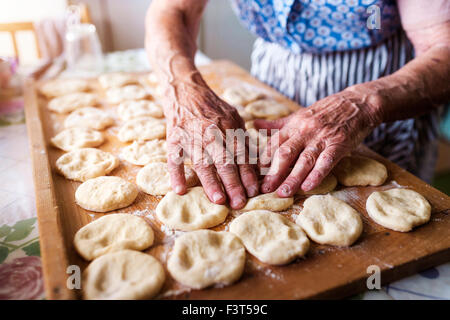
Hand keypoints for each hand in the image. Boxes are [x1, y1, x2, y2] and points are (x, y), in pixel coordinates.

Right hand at [161, 73, 258, 208]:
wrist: (185, 91)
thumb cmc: (213, 109)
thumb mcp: (233, 118)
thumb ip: (242, 139)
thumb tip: (254, 164)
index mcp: (228, 127)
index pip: (240, 155)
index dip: (247, 174)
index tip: (253, 192)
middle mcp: (210, 132)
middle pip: (224, 161)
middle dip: (233, 183)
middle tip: (239, 202)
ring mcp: (190, 136)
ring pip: (202, 162)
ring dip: (210, 182)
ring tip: (219, 200)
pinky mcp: (173, 139)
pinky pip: (174, 158)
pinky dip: (176, 174)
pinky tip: (180, 190)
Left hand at [255, 89, 382, 196]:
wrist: (357, 103)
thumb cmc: (325, 111)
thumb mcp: (299, 115)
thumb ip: (277, 124)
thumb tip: (254, 124)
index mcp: (293, 125)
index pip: (274, 144)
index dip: (263, 160)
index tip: (254, 175)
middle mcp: (305, 131)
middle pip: (285, 154)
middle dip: (274, 173)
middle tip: (264, 189)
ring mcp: (322, 138)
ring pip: (304, 160)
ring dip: (292, 178)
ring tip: (283, 193)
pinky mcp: (339, 144)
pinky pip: (326, 161)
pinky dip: (317, 175)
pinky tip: (308, 187)